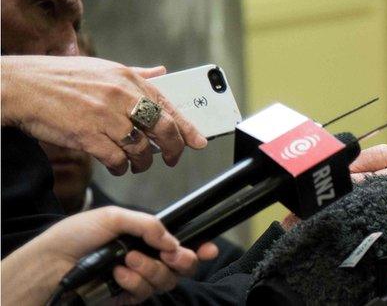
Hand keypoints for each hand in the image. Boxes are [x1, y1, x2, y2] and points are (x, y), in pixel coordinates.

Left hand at [0, 206, 217, 304]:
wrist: (50, 263)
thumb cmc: (75, 236)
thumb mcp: (114, 216)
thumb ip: (149, 225)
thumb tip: (173, 241)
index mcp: (146, 237)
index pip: (180, 242)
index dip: (200, 246)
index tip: (208, 247)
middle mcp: (147, 258)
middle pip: (182, 266)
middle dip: (183, 260)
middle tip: (171, 256)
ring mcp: (138, 279)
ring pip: (166, 280)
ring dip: (150, 269)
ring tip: (128, 259)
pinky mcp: (127, 297)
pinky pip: (145, 292)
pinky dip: (135, 281)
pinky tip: (118, 273)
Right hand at [1, 55, 206, 174]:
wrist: (22, 87)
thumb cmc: (61, 77)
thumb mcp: (103, 67)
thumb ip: (136, 74)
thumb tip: (161, 72)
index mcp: (128, 78)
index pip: (169, 105)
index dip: (188, 127)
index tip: (199, 141)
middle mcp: (121, 95)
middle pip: (162, 128)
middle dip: (172, 149)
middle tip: (170, 158)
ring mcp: (105, 116)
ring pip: (140, 148)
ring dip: (143, 162)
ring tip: (138, 164)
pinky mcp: (87, 135)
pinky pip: (116, 159)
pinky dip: (122, 167)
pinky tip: (119, 167)